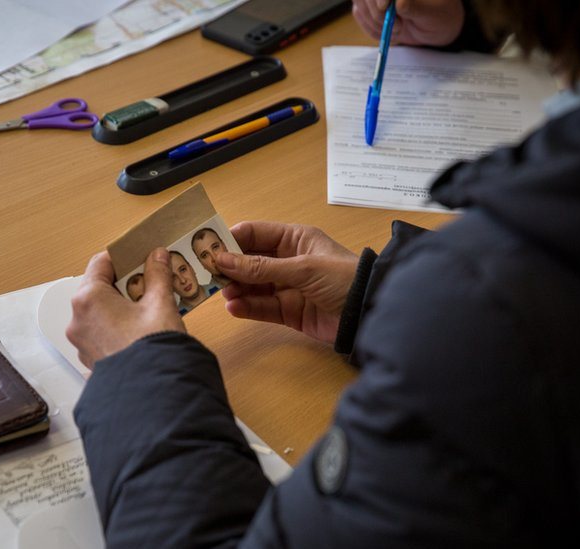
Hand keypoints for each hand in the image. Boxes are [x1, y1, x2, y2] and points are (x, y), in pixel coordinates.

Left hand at [66, 248, 185, 368]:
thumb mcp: (160, 304)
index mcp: (89, 299)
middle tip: (149, 283)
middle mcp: (78, 320)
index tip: (140, 257)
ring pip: (100, 313)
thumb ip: (158, 275)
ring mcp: (82, 343)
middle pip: (99, 289)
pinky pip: (102, 335)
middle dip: (124, 284)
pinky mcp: (91, 360)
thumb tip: (158, 257)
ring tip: (148, 309)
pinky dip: (117, 329)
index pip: (101, 263)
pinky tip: (139, 331)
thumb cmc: (151, 350)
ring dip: (121, 308)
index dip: (123, 257)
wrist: (153, 394)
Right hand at [217, 222, 358, 344]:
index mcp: (294, 239)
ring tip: (224, 294)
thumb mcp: (302, 268)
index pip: (255, 234)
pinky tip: (235, 308)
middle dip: (230, 267)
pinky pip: (262, 307)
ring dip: (237, 289)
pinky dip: (247, 308)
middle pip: (249, 261)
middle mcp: (288, 261)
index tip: (208, 249)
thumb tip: (223, 260)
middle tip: (209, 275)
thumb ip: (261, 267)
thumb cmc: (343, 278)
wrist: (371, 314)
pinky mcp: (289, 312)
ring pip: (253, 286)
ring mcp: (287, 287)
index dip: (231, 240)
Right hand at [353, 0, 464, 46]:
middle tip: (397, 26)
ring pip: (360, 3)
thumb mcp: (432, 13)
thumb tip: (399, 3)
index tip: (384, 7)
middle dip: (378, 13)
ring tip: (396, 29)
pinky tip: (387, 31)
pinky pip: (360, 15)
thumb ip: (414, 7)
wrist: (436, 27)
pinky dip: (372, 28)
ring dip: (375, 22)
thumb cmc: (440, 16)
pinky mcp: (371, 5)